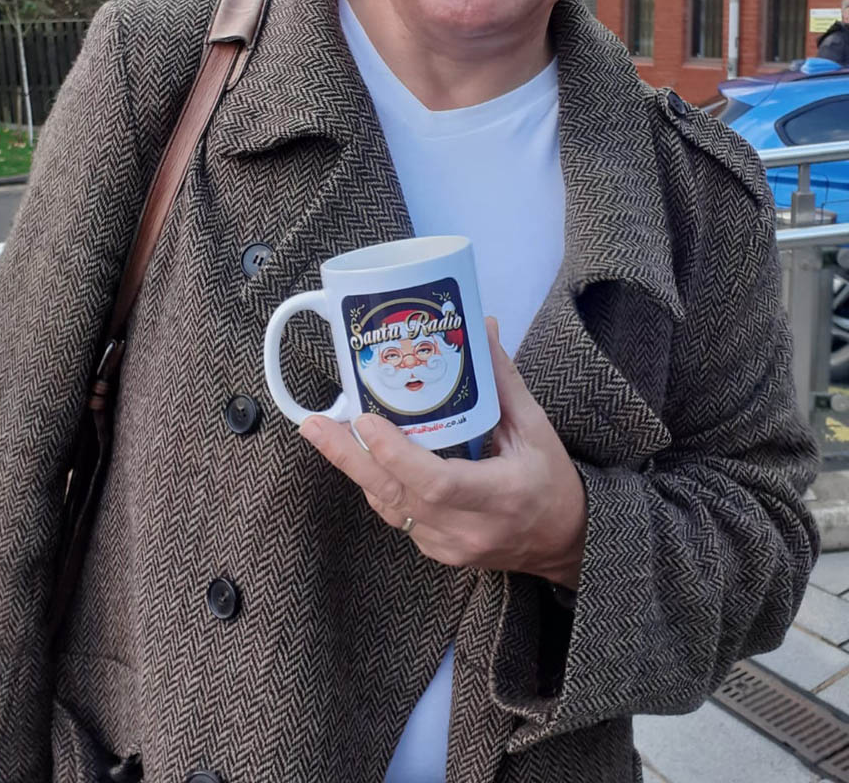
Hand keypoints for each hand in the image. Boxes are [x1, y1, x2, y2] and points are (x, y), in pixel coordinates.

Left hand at [299, 317, 586, 589]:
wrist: (563, 543)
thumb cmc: (551, 480)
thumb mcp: (536, 428)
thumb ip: (503, 380)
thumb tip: (480, 326)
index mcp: (501, 495)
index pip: (437, 483)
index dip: (397, 455)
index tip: (366, 422)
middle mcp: (469, 528)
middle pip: (397, 496)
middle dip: (350, 458)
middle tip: (315, 425)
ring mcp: (449, 546)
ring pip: (389, 507)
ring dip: (353, 467)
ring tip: (320, 430)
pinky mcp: (436, 551)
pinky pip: (396, 515)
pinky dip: (375, 483)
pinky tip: (353, 453)